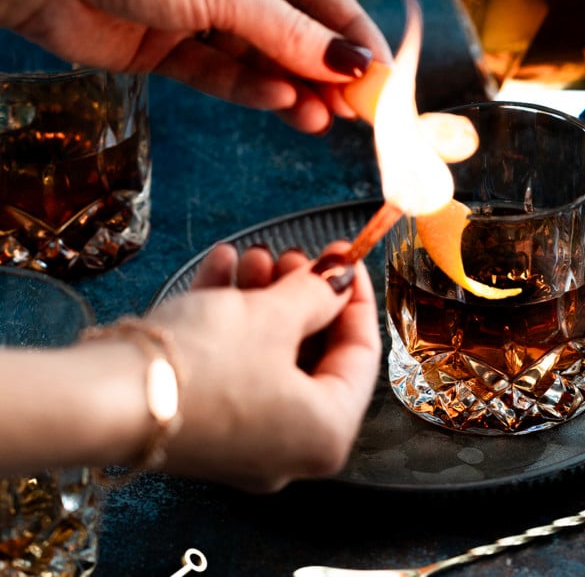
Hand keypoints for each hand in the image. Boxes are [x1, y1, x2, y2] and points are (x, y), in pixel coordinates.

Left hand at [0, 0, 390, 133]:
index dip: (354, 35)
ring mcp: (202, 13)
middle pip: (295, 30)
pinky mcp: (173, 48)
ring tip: (324, 119)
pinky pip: (225, 74)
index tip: (385, 75)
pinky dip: (253, 91)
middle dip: (326, 70)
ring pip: (262, 59)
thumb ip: (290, 33)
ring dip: (293, 89)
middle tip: (360, 110)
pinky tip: (282, 107)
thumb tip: (351, 64)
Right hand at [149, 241, 380, 492]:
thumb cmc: (203, 364)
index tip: (346, 257)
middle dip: (301, 293)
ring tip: (254, 255)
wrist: (102, 400)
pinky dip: (232, 317)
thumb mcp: (273, 315)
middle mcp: (289, 448)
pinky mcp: (203, 422)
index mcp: (325, 433)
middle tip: (294, 255)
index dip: (356, 296)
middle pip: (312, 353)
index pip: (362, 355)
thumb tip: (340, 281)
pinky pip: (233, 364)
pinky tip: (222, 269)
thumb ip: (317, 294)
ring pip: (270, 354)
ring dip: (264, 298)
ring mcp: (243, 438)